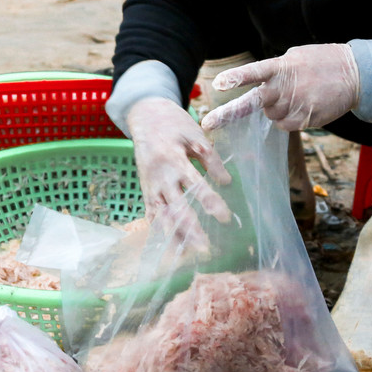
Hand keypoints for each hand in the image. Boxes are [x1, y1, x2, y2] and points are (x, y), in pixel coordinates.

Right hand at [125, 97, 233, 251]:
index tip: (226, 218)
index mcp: (174, 159)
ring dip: (174, 236)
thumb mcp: (195, 135)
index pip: (195, 185)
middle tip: (205, 249)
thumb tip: (227, 183)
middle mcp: (160, 176)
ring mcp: (150, 185)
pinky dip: (158, 231)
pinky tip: (168, 248)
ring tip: (185, 256)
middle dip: (190, 229)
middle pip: (176, 207)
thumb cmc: (174, 124)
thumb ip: (211, 159)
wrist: (144, 116)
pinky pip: (151, 214)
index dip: (210, 202)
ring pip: (161, 215)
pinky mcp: (145, 190)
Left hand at [200, 44, 359, 132]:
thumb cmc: (320, 63)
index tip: (219, 84)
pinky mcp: (307, 119)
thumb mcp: (295, 57)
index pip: (254, 72)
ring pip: (272, 116)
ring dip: (278, 109)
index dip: (236, 78)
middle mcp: (285, 88)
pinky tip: (306, 105)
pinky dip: (291, 118)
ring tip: (298, 95)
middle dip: (228, 114)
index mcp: (280, 67)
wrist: (355, 73)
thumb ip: (274, 71)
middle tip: (208, 124)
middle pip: (252, 104)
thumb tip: (259, 90)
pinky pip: (287, 125)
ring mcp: (296, 105)